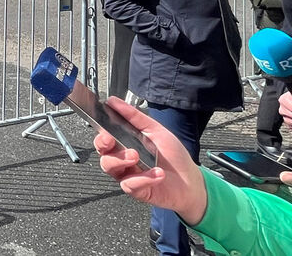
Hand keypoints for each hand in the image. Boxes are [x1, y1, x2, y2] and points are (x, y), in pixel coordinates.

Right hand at [92, 97, 207, 224]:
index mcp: (124, 144)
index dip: (100, 134)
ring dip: (121, 160)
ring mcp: (128, 175)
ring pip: (109, 167)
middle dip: (103, 145)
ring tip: (136, 156)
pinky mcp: (136, 190)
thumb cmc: (173, 157)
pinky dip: (143, 178)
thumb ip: (134, 117)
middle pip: (102, 153)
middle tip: (112, 140)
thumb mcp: (156, 130)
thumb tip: (114, 102)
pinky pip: (129, 184)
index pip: (104, 138)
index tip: (105, 129)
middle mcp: (123, 160)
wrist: (191, 180)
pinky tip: (157, 174)